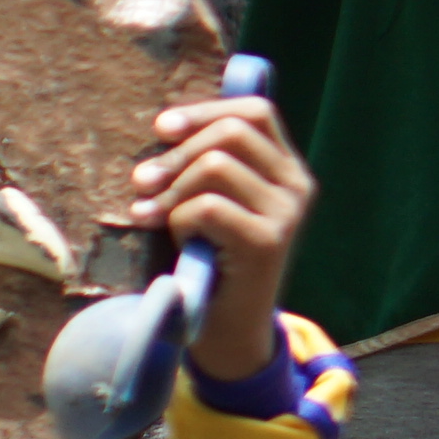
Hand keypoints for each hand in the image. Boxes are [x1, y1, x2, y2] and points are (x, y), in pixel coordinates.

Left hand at [132, 87, 312, 385]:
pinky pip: (206, 206)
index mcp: (286, 170)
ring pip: (214, 166)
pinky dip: (178, 219)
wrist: (228, 327)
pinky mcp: (268, 243)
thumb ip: (205, 161)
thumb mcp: (212, 199)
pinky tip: (178, 240)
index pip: (256, 112)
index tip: (161, 127)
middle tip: (141, 182)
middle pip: (230, 133)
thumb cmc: (210, 255)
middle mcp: (297, 187)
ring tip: (154, 215)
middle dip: (175, 153)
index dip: (205, 111)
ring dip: (172, 190)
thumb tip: (165, 123)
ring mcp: (287, 215)